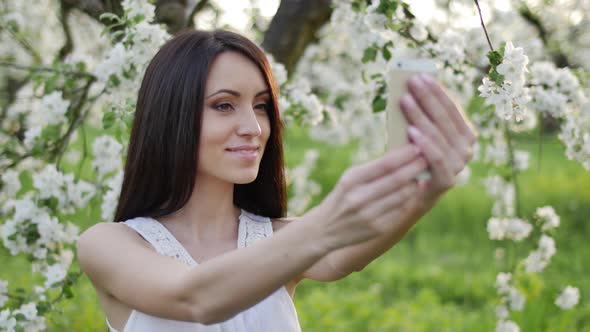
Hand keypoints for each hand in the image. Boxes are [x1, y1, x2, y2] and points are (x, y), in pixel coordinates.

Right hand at [310, 145, 427, 250]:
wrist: (325, 230)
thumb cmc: (343, 196)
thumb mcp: (350, 178)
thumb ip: (373, 169)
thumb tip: (403, 154)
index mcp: (351, 180)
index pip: (385, 164)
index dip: (405, 155)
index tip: (417, 147)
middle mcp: (359, 198)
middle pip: (397, 179)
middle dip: (415, 167)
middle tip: (426, 158)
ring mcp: (369, 215)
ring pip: (403, 195)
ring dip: (415, 182)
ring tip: (421, 173)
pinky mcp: (378, 228)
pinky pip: (401, 210)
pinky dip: (409, 198)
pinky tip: (412, 191)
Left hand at [400, 74, 476, 204]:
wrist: (407, 197)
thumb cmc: (410, 158)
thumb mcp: (414, 134)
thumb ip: (417, 117)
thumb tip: (408, 92)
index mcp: (463, 133)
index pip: (452, 107)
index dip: (437, 91)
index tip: (421, 76)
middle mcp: (466, 148)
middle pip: (445, 119)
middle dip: (427, 99)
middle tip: (411, 83)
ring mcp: (458, 165)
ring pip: (440, 136)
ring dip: (422, 117)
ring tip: (405, 101)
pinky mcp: (446, 181)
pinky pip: (437, 159)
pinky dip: (425, 144)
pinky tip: (410, 131)